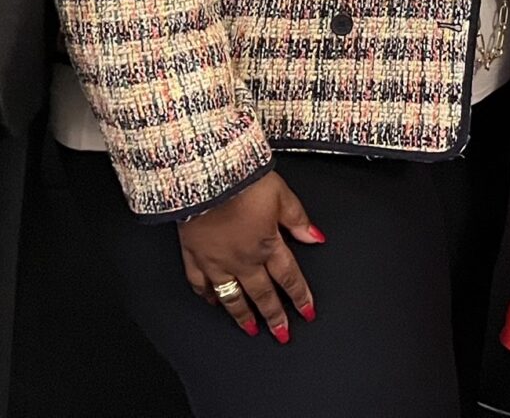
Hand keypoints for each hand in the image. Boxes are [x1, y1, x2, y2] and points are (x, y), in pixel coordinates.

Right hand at [177, 172, 322, 341]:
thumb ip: (297, 219)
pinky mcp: (193, 255)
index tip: (307, 312)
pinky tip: (212, 302)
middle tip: (281, 333)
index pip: (289, 277)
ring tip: (250, 329)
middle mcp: (243, 259)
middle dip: (274, 316)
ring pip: (232, 296)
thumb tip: (315, 237)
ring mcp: (216, 261)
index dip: (300, 297)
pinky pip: (199, 284)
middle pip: (262, 294)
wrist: (205, 175)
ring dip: (243, 315)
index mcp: (267, 244)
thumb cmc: (241, 180)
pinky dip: (207, 296)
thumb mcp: (281, 194)